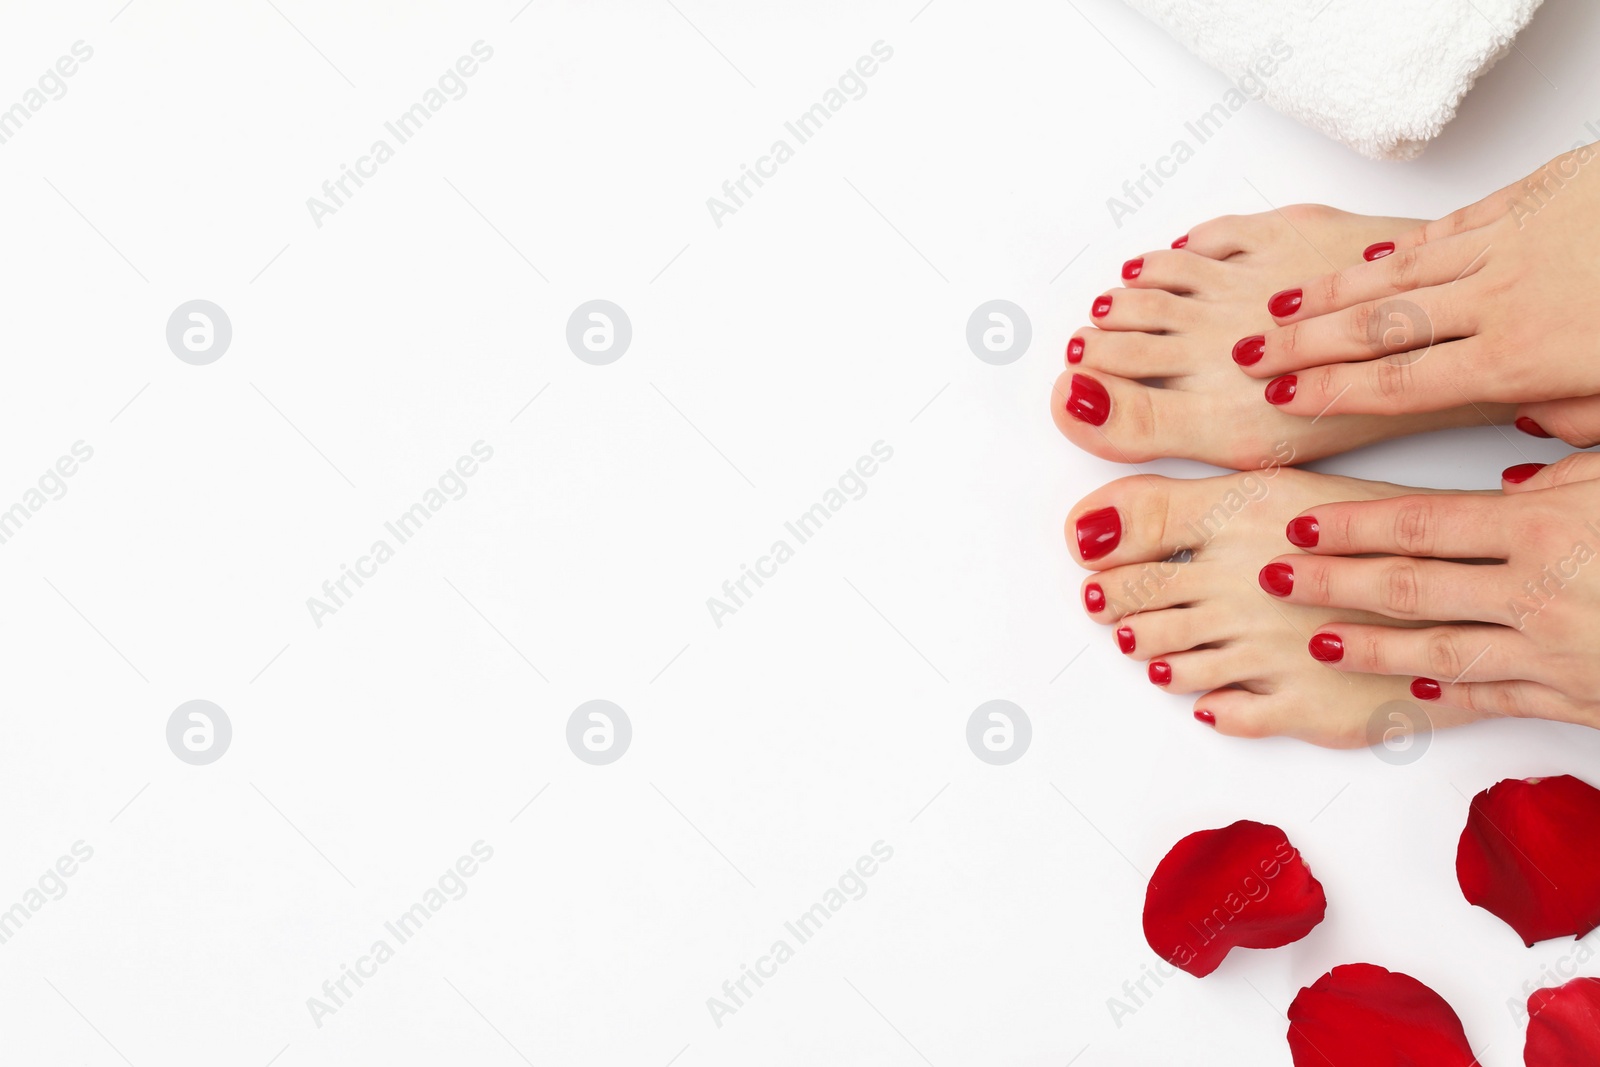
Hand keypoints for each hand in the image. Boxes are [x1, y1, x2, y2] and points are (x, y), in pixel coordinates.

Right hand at [1232, 147, 1599, 437]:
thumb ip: (1572, 427)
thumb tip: (1520, 439)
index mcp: (1524, 359)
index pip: (1398, 383)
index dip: (1329, 392)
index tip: (1282, 397)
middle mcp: (1502, 297)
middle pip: (1377, 325)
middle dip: (1304, 342)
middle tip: (1251, 352)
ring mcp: (1516, 239)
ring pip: (1399, 269)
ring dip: (1333, 291)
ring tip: (1284, 305)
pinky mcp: (1540, 192)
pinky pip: (1450, 224)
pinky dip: (1400, 246)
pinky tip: (1368, 257)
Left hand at [1254, 452, 1599, 729]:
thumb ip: (1561, 481)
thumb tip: (1507, 483)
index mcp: (1541, 527)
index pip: (1419, 524)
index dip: (1350, 526)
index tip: (1299, 527)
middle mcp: (1534, 591)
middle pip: (1408, 586)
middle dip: (1331, 583)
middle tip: (1274, 578)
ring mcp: (1550, 651)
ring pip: (1438, 651)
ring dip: (1370, 650)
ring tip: (1317, 643)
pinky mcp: (1572, 698)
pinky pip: (1495, 697)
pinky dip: (1448, 696)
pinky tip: (1411, 693)